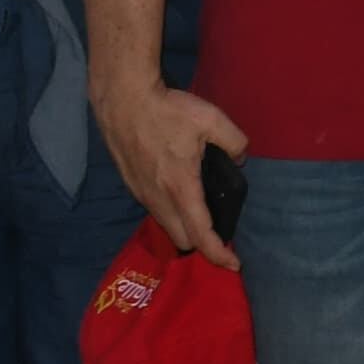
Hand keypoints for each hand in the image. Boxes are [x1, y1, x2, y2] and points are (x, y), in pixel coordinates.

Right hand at [99, 81, 251, 269]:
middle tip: (220, 231)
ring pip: (166, 226)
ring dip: (184, 228)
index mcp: (181, 187)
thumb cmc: (167, 110)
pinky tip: (181, 194)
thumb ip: (235, 142)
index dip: (218, 254)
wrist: (122, 99)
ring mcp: (141, 193)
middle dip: (202, 243)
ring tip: (203, 214)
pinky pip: (155, 211)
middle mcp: (158, 198)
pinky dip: (170, 213)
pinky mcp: (131, 185)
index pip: (200, 234)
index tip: (234, 263)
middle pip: (182, 239)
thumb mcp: (212, 119)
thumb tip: (240, 159)